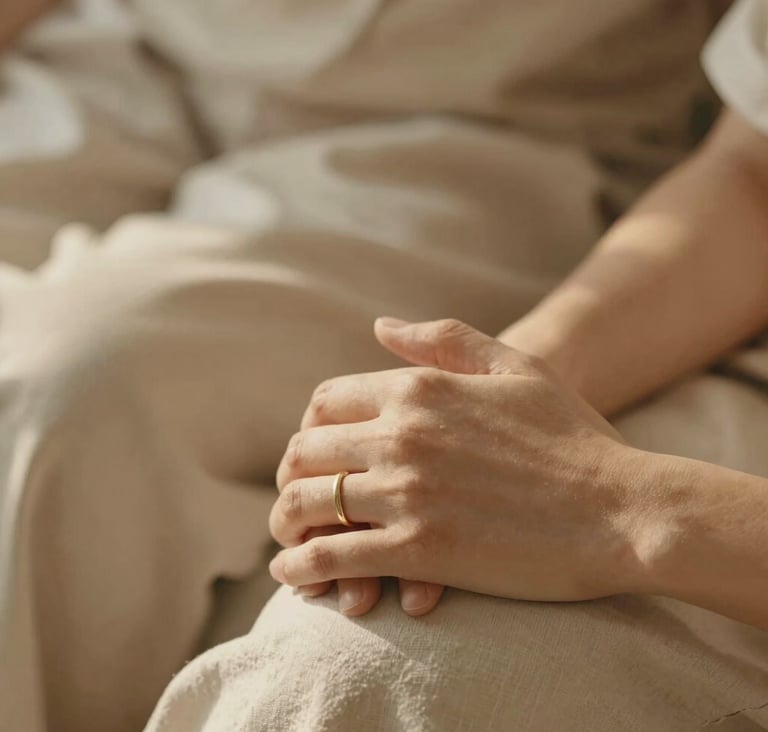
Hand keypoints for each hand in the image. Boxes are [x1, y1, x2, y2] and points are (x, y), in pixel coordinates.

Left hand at [270, 319, 649, 604]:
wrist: (624, 510)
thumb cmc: (574, 437)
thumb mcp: (517, 364)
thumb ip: (445, 338)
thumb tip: (381, 325)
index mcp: (420, 388)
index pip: (325, 402)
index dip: (309, 429)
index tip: (315, 454)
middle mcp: (403, 433)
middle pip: (304, 451)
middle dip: (290, 476)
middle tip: (295, 499)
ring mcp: (408, 491)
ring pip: (306, 503)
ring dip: (285, 523)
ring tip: (288, 540)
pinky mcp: (420, 549)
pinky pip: (332, 558)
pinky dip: (301, 568)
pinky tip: (294, 575)